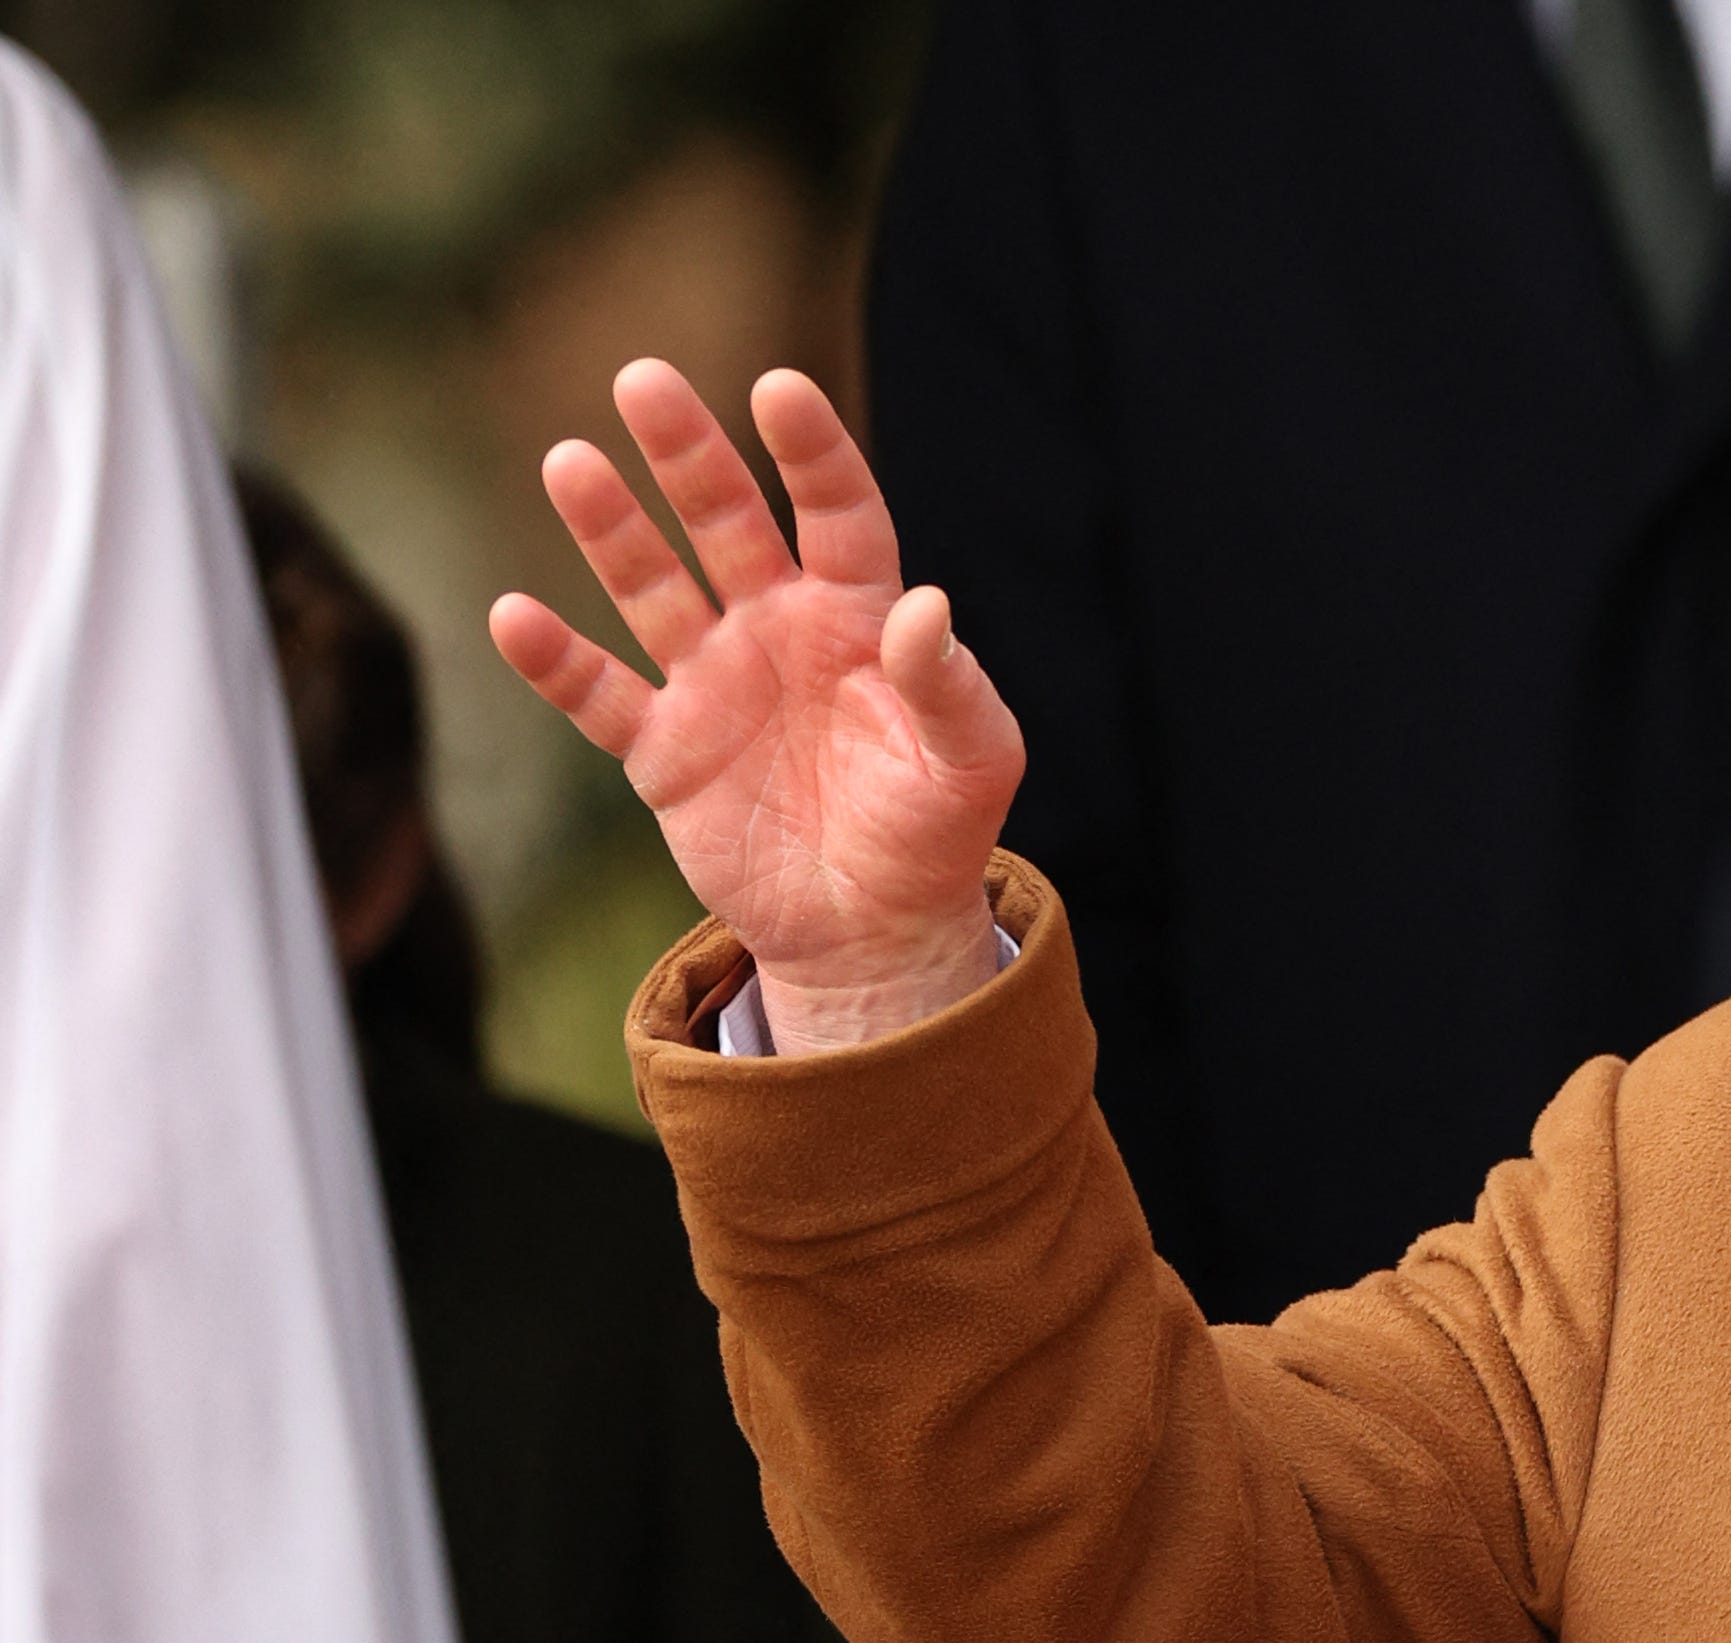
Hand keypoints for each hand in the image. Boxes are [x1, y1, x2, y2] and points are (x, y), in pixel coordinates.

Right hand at [488, 360, 1022, 1048]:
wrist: (876, 930)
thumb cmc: (936, 831)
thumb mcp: (972, 760)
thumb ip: (951, 684)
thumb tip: (927, 604)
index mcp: (859, 617)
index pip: (837, 515)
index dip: (811, 454)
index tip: (780, 390)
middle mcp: (778, 630)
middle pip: (726, 523)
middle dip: (687, 455)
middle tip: (643, 381)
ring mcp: (714, 684)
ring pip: (652, 588)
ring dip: (612, 530)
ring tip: (571, 461)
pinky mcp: (666, 750)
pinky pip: (600, 695)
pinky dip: (557, 662)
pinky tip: (514, 615)